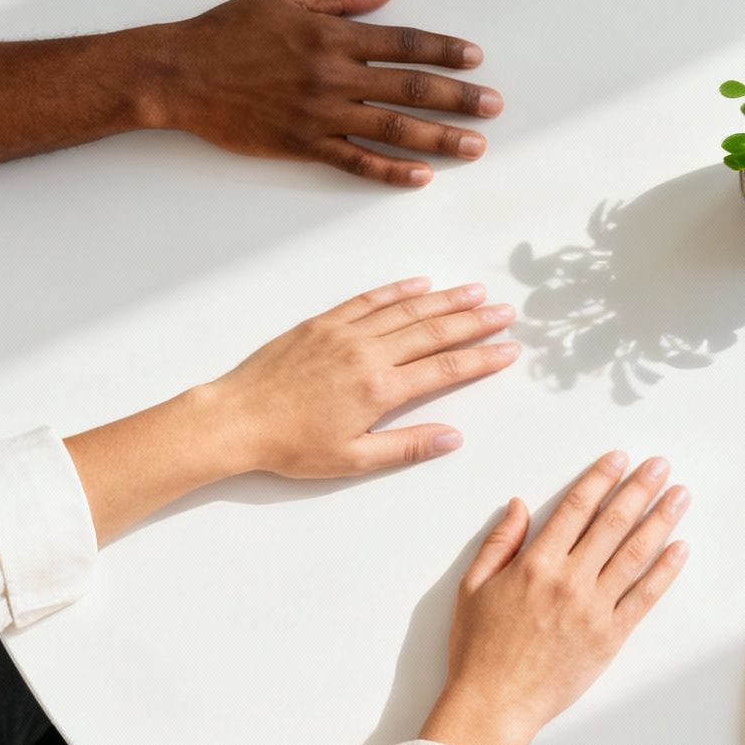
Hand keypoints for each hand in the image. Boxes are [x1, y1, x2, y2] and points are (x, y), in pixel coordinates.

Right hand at [142, 0, 499, 186]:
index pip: (405, 43)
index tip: (475, 59)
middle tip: (494, 106)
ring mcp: (320, 114)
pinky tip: (421, 177)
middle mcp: (334, 75)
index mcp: (333, 36)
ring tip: (475, 146)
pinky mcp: (302, 145)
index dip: (445, 51)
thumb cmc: (228, 29)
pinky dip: (390, 171)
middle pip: (411, 88)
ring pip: (393, 129)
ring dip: (439, 138)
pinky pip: (355, 161)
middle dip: (459, 98)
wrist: (178, 73)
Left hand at [201, 277, 518, 477]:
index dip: (482, 358)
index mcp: (380, 389)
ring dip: (446, 299)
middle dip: (476, 321)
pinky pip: (369, 300)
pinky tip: (421, 284)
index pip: (445, 368)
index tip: (509, 349)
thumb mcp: (353, 459)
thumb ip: (406, 446)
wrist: (235, 419)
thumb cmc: (291, 446)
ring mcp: (346, 332)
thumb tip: (452, 437)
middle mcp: (369, 353)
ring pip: (408, 309)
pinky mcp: (323, 322)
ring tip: (477, 292)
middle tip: (507, 311)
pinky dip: (398, 290)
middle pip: (435, 331)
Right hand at [419, 451, 691, 744]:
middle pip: (613, 523)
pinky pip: (644, 597)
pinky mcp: (610, 636)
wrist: (494, 705)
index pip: (577, 508)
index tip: (619, 459)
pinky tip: (680, 548)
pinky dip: (665, 571)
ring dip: (661, 520)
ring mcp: (594, 609)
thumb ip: (499, 542)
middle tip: (660, 466)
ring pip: (635, 554)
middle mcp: (569, 581)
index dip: (601, 479)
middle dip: (640, 489)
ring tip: (680, 495)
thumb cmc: (479, 650)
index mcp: (536, 564)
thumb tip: (519, 505)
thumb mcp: (473, 587)